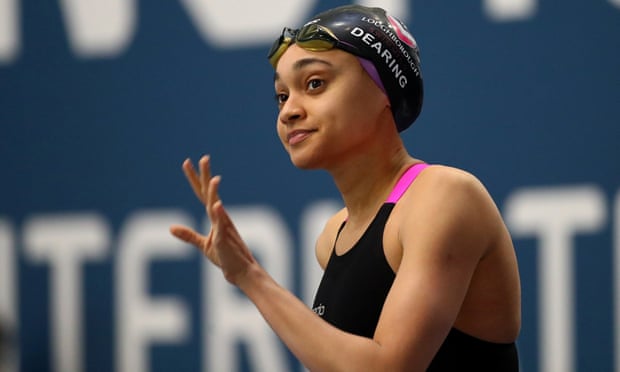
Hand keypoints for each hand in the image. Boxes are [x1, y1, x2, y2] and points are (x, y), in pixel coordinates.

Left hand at [169, 155, 255, 283]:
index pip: (202, 193)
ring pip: (216, 205)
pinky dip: (219, 214)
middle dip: (206, 176)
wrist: (240, 272)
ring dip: (215, 192)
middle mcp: (220, 217)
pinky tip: (216, 204)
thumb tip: (171, 227)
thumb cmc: (225, 257)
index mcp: (215, 217)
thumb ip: (188, 235)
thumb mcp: (203, 244)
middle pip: (210, 193)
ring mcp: (223, 227)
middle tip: (204, 158)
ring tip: (214, 178)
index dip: (195, 179)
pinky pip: (221, 225)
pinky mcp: (225, 239)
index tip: (187, 162)